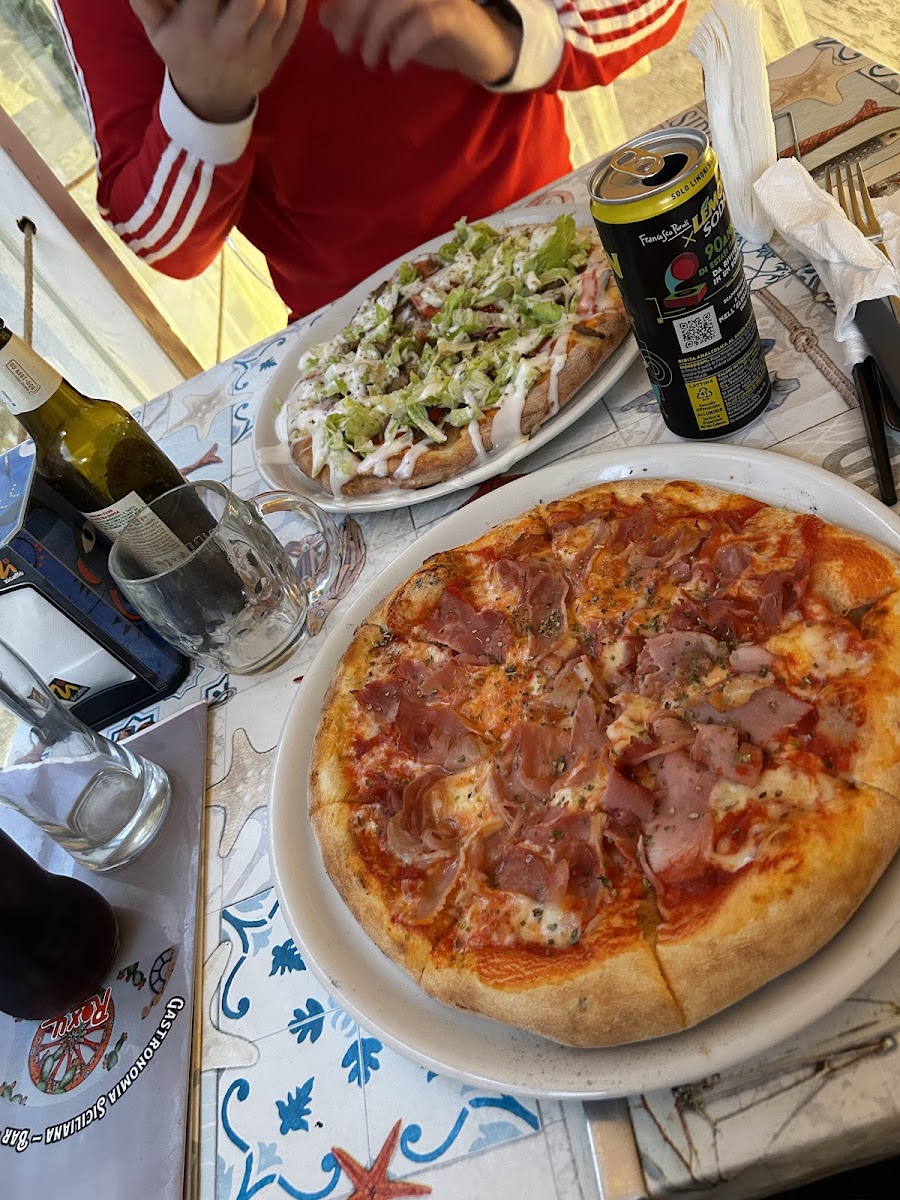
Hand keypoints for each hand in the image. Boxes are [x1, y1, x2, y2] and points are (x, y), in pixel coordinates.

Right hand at [130, 0, 306, 122]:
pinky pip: (293, 24)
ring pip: (274, 10)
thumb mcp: (157, 29)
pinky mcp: (277, 56)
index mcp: (196, 29)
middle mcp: (228, 41)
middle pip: (249, 0)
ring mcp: (256, 51)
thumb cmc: (183, 52)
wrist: (211, 101)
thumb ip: (146, 0)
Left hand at [319, 0, 521, 85]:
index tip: (330, 28)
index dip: (344, 3)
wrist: (482, 47)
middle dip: (351, 15)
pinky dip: (402, 45)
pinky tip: (395, 64)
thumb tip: (324, 17)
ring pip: (395, 1)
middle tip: (343, 46)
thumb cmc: (436, 32)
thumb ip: (360, 16)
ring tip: (369, 60)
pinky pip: (424, 23)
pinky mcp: (456, 14)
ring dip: (374, 32)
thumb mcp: (392, 25)